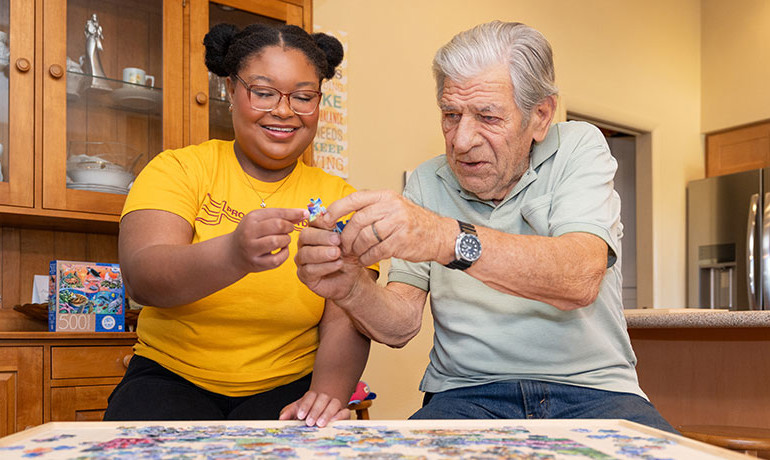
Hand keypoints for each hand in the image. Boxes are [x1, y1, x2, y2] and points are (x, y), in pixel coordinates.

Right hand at [229, 207, 307, 273]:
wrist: (233, 253)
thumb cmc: (252, 233)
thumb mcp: (262, 220)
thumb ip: (281, 216)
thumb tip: (303, 214)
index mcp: (251, 218)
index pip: (277, 213)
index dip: (294, 213)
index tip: (306, 214)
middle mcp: (249, 233)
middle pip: (278, 225)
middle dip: (289, 227)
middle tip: (289, 229)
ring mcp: (251, 249)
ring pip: (277, 241)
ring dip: (286, 240)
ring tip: (284, 240)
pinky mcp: (256, 263)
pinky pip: (277, 259)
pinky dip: (284, 254)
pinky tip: (281, 250)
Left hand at [279, 390, 348, 426]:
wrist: (323, 411)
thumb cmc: (308, 411)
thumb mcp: (296, 410)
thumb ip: (288, 412)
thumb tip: (281, 418)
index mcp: (313, 396)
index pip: (310, 395)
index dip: (305, 405)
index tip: (300, 415)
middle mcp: (325, 397)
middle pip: (322, 398)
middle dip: (315, 410)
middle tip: (309, 422)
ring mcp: (335, 404)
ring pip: (334, 403)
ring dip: (327, 413)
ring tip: (320, 424)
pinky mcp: (344, 413)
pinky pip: (345, 412)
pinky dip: (340, 416)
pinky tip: (333, 422)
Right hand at [295, 226, 368, 300]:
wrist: (352, 277)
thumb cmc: (349, 256)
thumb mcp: (349, 241)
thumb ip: (342, 231)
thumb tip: (336, 222)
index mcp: (314, 230)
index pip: (312, 221)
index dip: (322, 222)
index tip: (335, 225)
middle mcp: (304, 244)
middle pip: (305, 235)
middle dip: (321, 237)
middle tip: (337, 240)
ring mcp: (302, 260)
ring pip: (305, 253)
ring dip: (322, 253)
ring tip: (338, 253)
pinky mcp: (303, 275)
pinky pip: (309, 270)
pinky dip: (325, 266)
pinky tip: (338, 264)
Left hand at [318, 190, 452, 266]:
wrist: (439, 235)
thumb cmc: (410, 223)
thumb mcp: (391, 208)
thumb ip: (368, 210)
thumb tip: (336, 217)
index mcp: (384, 196)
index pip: (353, 199)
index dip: (335, 210)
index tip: (324, 221)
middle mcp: (391, 206)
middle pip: (357, 221)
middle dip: (345, 237)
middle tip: (340, 247)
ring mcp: (398, 223)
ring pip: (364, 238)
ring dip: (356, 249)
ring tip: (354, 254)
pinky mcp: (401, 241)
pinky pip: (376, 252)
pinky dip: (367, 258)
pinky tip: (365, 260)